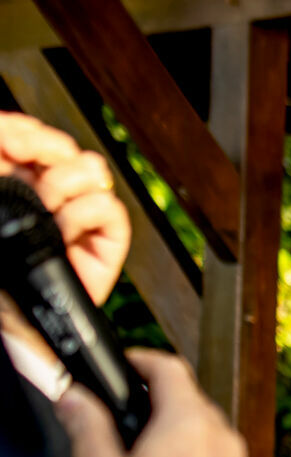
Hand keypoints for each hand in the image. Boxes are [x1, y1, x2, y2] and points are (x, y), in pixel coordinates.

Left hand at [0, 113, 129, 361]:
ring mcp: (74, 225)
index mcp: (9, 187)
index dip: (27, 130)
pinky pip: (113, 213)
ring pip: (94, 174)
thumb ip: (1, 158)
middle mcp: (42, 203)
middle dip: (49, 149)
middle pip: (66, 150)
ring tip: (46, 202)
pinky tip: (64, 227)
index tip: (13, 135)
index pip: (29, 139)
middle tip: (29, 162)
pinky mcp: (102, 251)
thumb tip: (16, 133)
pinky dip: (91, 212)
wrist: (6, 326)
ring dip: (69, 181)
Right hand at [54, 350, 253, 456]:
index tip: (129, 365)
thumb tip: (76, 397)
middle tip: (131, 420)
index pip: (171, 369)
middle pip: (192, 401)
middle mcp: (223, 438)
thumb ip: (87, 426)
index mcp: (188, 423)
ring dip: (183, 434)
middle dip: (161, 403)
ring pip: (210, 432)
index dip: (145, 360)